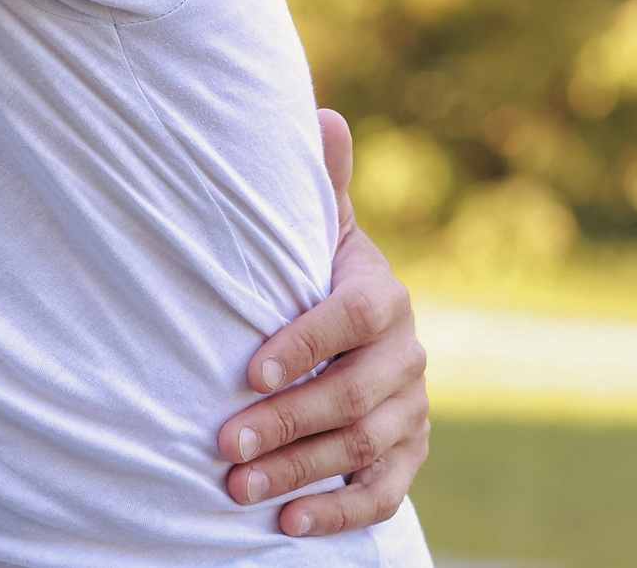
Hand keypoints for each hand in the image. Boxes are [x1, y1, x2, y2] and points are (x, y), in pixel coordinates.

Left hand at [217, 111, 428, 535]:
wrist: (361, 327)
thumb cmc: (317, 267)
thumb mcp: (319, 226)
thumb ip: (320, 182)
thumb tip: (325, 113)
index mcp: (382, 294)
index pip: (349, 320)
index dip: (303, 343)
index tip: (247, 368)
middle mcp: (407, 354)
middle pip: (351, 395)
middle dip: (285, 421)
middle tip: (224, 442)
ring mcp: (412, 409)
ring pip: (361, 448)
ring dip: (299, 472)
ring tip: (236, 485)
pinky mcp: (409, 454)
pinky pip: (384, 492)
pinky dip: (338, 511)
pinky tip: (288, 523)